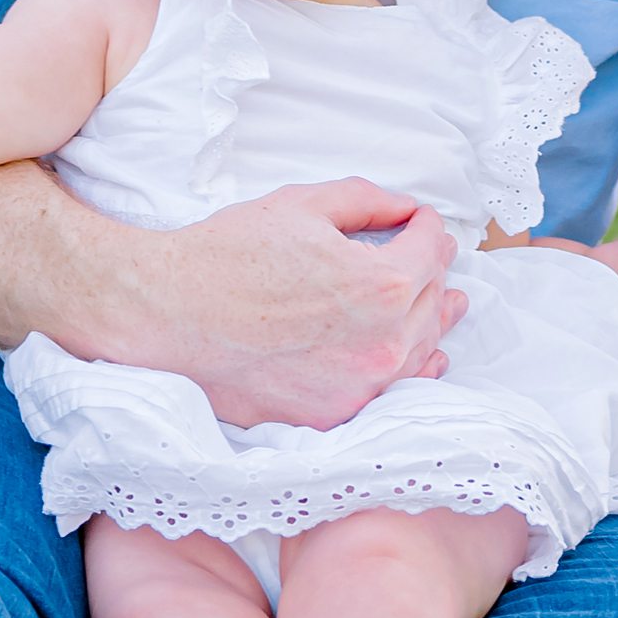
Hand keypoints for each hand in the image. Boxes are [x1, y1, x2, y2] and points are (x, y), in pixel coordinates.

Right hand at [153, 178, 467, 432]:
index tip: (419, 220)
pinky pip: (390, 392)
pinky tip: (414, 358)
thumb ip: (367, 201)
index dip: (427, 226)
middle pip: (434, 300)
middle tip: (433, 256)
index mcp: (381, 285)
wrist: (168, 316)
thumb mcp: (303, 204)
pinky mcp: (332, 416)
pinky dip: (407, 369)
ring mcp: (360, 388)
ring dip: (434, 322)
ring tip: (449, 306)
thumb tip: (407, 209)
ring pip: (422, 351)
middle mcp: (383, 343)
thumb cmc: (228, 255)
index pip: (432, 249)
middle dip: (434, 271)